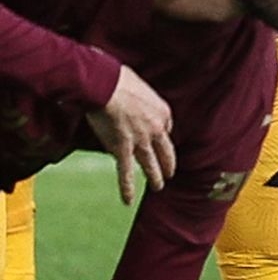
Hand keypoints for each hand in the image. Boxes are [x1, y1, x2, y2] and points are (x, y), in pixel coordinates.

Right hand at [87, 63, 175, 202]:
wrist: (105, 84)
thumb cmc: (117, 79)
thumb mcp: (140, 86)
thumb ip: (140, 99)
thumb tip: (131, 104)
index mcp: (164, 112)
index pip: (165, 130)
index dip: (159, 137)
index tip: (155, 141)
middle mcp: (157, 128)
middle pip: (165, 151)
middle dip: (168, 164)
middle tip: (170, 174)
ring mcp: (141, 140)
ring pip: (151, 164)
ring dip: (155, 177)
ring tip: (158, 187)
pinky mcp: (122, 147)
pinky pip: (126, 171)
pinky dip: (126, 187)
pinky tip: (128, 200)